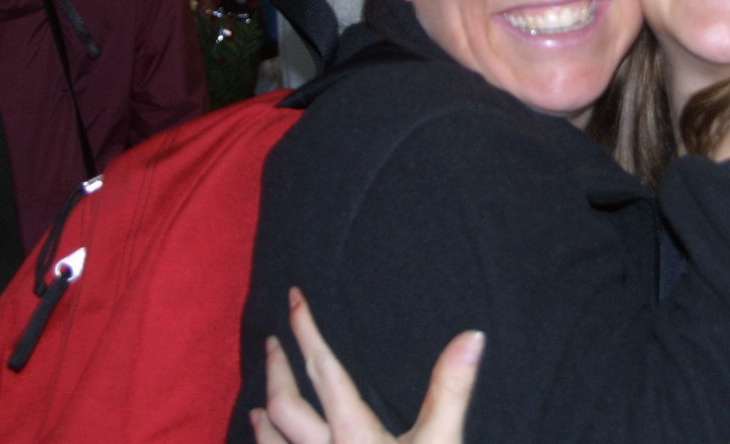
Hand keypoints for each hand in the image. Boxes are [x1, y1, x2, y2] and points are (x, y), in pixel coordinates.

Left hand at [251, 287, 484, 443]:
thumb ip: (452, 390)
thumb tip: (471, 336)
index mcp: (355, 435)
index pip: (326, 372)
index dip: (309, 333)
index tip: (295, 300)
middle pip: (287, 406)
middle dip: (278, 370)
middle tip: (273, 340)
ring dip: (264, 419)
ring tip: (257, 403)